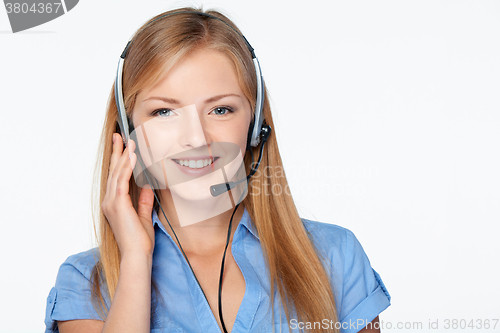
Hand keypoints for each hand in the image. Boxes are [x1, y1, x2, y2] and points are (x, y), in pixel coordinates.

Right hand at [101, 133, 155, 257]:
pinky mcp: (118, 204)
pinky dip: (126, 167)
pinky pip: (122, 180)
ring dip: (123, 155)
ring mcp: (111, 203)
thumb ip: (144, 200)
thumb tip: (147, 185)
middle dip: (117, 152)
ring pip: (117, 173)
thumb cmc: (140, 240)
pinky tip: (132, 156)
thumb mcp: (144, 215)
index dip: (119, 160)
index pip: (116, 177)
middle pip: (113, 171)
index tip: (122, 146)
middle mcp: (110, 201)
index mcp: (115, 204)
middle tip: (119, 135)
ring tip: (128, 141)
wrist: (137, 255)